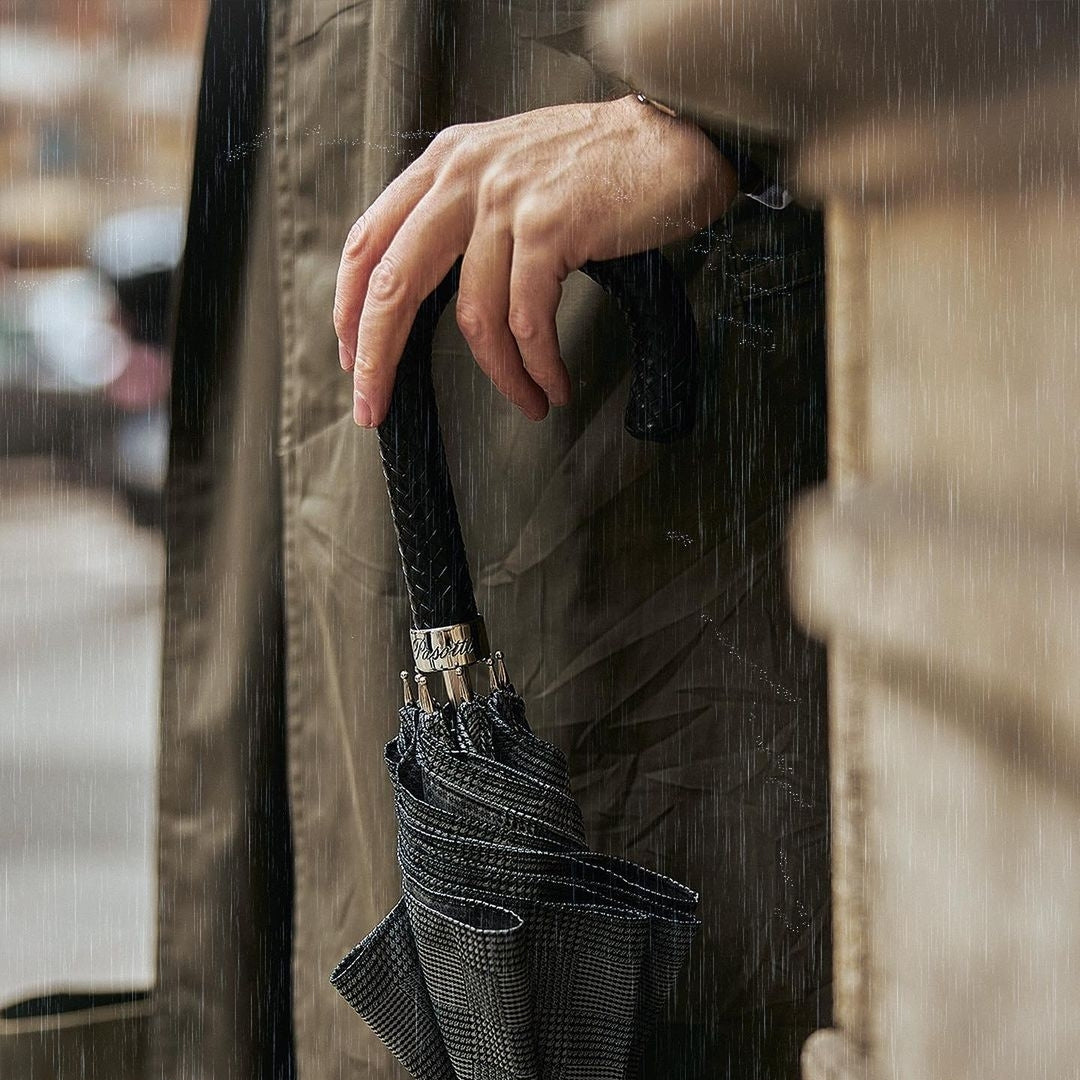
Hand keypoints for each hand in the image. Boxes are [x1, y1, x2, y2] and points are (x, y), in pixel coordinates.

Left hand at [334, 94, 736, 426]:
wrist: (677, 140)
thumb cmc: (601, 167)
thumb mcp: (510, 170)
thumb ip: (466, 214)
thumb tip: (437, 292)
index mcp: (446, 163)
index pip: (368, 239)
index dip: (348, 307)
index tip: (351, 356)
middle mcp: (466, 175)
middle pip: (393, 283)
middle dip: (378, 359)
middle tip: (373, 407)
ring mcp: (507, 201)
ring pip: (473, 317)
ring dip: (500, 376)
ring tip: (526, 400)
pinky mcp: (550, 228)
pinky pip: (528, 321)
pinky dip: (538, 366)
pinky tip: (552, 384)